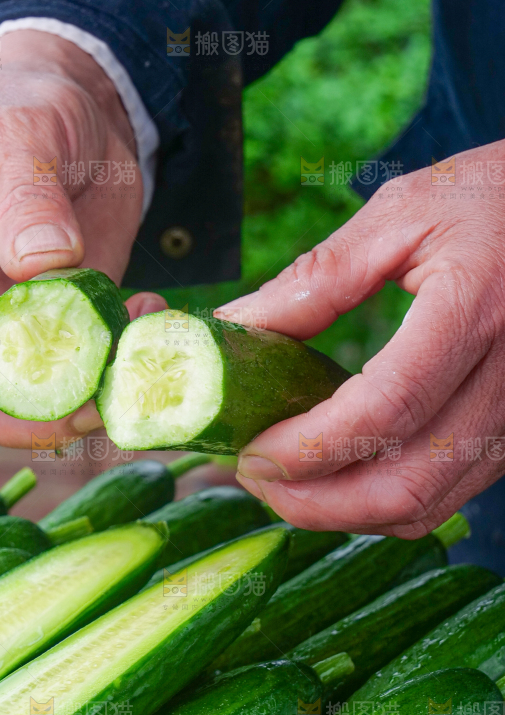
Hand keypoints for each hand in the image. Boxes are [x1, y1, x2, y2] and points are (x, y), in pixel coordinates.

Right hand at [0, 30, 164, 448]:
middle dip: (22, 407)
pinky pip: (72, 370)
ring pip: (17, 397)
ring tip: (131, 360)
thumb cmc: (27, 105)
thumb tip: (41, 267)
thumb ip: (27, 198)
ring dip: (74, 402)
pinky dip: (109, 366)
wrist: (77, 108)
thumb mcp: (24, 135)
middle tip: (93, 396)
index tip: (2, 380)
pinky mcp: (53, 324)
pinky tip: (146, 315)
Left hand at [216, 142, 504, 536]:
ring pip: (425, 505)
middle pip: (406, 483)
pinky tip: (336, 477)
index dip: (310, 446)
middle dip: (316, 501)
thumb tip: (236, 326)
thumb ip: (318, 277)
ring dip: (343, 512)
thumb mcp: (402, 215)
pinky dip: (380, 504)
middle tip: (254, 476)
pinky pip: (444, 497)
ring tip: (283, 482)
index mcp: (475, 310)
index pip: (387, 407)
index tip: (251, 452)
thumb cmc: (489, 201)